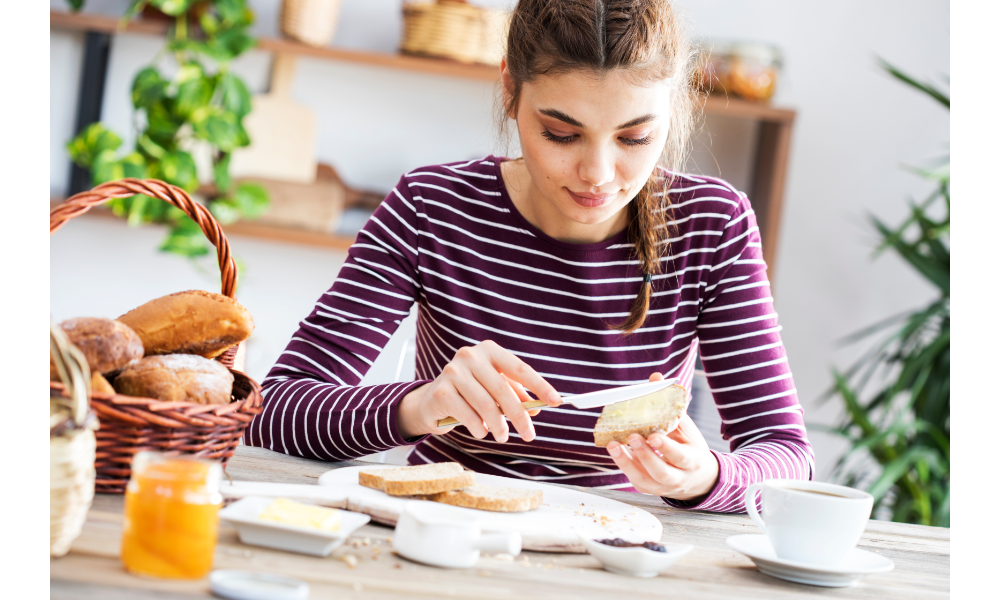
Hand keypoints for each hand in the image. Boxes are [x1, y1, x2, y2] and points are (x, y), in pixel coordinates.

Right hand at [397, 340, 560, 441]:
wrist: (432, 401)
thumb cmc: (470, 393)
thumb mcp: (494, 390)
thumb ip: (515, 395)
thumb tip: (535, 408)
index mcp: (489, 350)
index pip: (519, 368)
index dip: (539, 385)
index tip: (556, 401)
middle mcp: (470, 356)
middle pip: (503, 390)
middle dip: (519, 416)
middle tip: (530, 434)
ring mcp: (453, 372)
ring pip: (486, 405)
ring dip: (499, 426)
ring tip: (503, 436)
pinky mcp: (441, 391)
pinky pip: (468, 415)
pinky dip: (479, 428)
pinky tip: (481, 431)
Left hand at [606, 372, 719, 501]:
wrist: (699, 480)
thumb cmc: (691, 448)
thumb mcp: (687, 428)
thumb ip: (671, 406)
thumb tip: (655, 377)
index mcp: (693, 461)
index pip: (680, 456)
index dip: (666, 448)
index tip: (653, 436)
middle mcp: (679, 478)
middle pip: (661, 471)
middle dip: (645, 455)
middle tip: (631, 437)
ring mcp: (663, 486)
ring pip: (645, 479)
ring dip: (627, 463)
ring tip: (614, 445)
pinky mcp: (649, 488)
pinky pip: (635, 480)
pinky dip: (624, 466)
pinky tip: (616, 451)